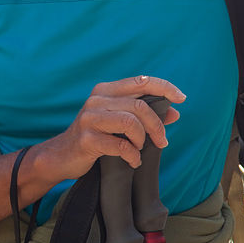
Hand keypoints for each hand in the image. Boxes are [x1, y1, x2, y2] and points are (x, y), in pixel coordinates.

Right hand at [37, 74, 184, 184]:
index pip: (141, 81)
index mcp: (106, 90)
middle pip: (139, 106)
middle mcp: (97, 100)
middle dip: (157, 125)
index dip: (164, 87)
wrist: (61, 155)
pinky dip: (132, 156)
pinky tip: (132, 161)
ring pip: (130, 123)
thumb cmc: (94, 137)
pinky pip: (120, 145)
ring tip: (140, 150)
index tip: (181, 98)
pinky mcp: (86, 139)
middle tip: (162, 141)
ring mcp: (90, 119)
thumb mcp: (118, 122)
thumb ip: (144, 115)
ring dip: (142, 140)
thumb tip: (174, 113)